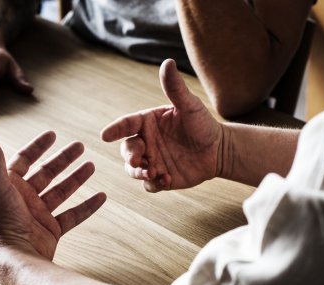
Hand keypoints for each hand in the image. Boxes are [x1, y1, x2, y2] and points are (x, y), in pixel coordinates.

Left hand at [0, 131, 106, 260]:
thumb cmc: (3, 221)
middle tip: (80, 146)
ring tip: (91, 166)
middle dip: (63, 159)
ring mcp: (39, 215)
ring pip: (61, 192)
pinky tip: (101, 196)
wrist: (15, 256)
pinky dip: (87, 207)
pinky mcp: (51, 231)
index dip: (37, 147)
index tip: (53, 134)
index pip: (24, 160)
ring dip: (76, 179)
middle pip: (47, 173)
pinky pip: (73, 216)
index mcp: (10, 186)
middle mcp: (24, 199)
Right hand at [100, 59, 223, 191]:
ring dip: (138, 172)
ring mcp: (151, 161)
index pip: (126, 124)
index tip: (105, 135)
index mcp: (147, 123)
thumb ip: (175, 88)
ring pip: (133, 169)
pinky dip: (153, 184)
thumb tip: (168, 62)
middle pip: (126, 149)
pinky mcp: (160, 178)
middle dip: (129, 155)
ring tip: (152, 173)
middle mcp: (146, 142)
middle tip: (138, 161)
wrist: (218, 150)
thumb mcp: (189, 105)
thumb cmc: (203, 124)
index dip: (114, 129)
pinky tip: (167, 179)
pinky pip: (149, 184)